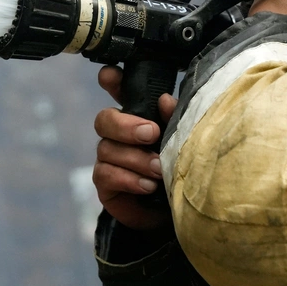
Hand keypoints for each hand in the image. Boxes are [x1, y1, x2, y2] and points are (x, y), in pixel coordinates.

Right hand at [92, 66, 177, 230]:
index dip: (112, 81)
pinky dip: (128, 179)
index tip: (110, 73)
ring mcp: (108, 158)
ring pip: (107, 149)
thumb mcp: (182, 142)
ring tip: (158, 169)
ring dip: (135, 159)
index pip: (119, 93)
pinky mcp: (105, 182)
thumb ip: (174, 120)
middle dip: (126, 126)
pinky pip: (105, 174)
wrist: (174, 211)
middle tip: (151, 134)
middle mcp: (117, 134)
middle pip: (104, 119)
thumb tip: (165, 100)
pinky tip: (147, 186)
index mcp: (137, 117)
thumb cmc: (178, 169)